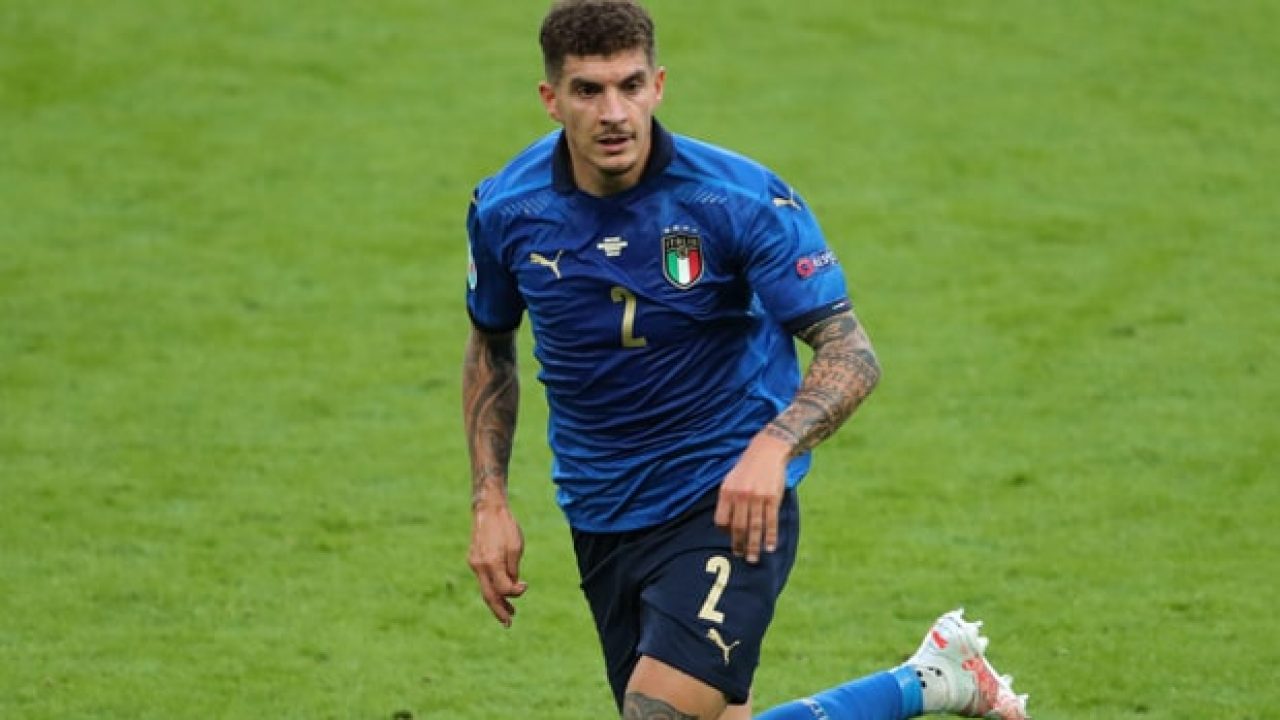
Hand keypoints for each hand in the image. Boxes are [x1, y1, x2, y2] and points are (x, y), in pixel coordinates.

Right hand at [467, 500, 527, 626]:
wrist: (488, 509)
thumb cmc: (506, 526)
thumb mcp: (516, 547)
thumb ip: (513, 569)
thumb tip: (512, 585)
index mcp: (492, 563)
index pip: (503, 588)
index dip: (515, 593)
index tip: (525, 586)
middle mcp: (479, 566)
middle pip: (489, 596)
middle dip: (499, 611)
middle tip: (509, 623)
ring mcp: (474, 563)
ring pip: (485, 588)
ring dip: (496, 601)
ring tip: (508, 612)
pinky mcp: (473, 559)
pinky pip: (483, 579)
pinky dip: (492, 588)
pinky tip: (500, 592)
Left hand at [714, 431, 790, 563]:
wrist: (766, 452)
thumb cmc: (746, 469)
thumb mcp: (730, 480)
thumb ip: (726, 502)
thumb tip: (724, 527)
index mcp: (727, 492)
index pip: (722, 520)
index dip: (725, 532)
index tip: (730, 539)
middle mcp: (741, 495)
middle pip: (738, 527)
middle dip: (739, 544)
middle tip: (741, 557)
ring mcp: (757, 497)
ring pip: (755, 527)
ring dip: (754, 545)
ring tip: (753, 558)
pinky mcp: (772, 498)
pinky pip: (771, 521)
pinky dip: (771, 536)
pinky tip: (770, 547)